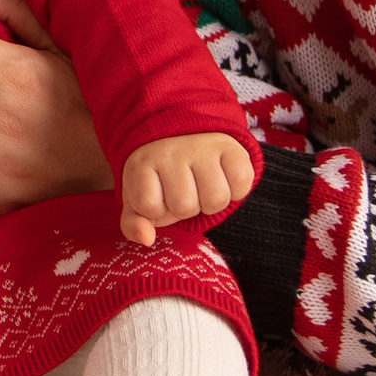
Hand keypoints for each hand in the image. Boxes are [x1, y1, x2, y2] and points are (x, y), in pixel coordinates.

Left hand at [120, 131, 255, 246]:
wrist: (185, 136)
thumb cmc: (161, 177)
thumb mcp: (139, 198)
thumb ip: (134, 223)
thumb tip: (147, 239)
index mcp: (143, 162)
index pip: (149, 206)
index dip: (157, 209)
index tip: (159, 192)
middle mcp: (172, 150)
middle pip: (185, 206)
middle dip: (186, 207)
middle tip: (185, 189)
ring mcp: (202, 147)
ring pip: (215, 199)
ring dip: (211, 202)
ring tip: (203, 185)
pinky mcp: (231, 147)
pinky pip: (241, 184)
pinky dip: (236, 189)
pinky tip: (223, 177)